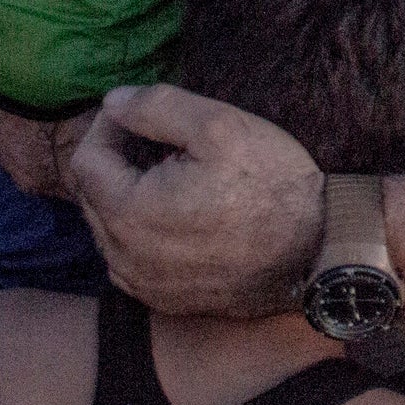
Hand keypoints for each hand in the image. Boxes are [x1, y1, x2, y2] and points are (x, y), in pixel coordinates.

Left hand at [70, 84, 324, 317]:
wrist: (318, 253)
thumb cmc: (273, 184)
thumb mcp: (221, 125)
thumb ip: (157, 106)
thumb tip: (113, 102)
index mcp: (128, 214)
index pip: (86, 161)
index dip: (110, 127)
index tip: (142, 113)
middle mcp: (124, 259)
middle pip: (94, 196)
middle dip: (119, 162)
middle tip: (162, 141)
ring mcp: (144, 286)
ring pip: (111, 230)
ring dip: (130, 197)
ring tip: (175, 175)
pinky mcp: (165, 302)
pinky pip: (133, 259)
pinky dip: (145, 232)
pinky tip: (182, 214)